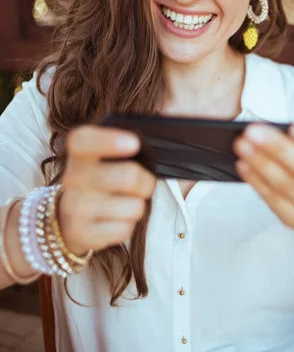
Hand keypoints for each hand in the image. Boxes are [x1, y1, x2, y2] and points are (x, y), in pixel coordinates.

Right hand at [59, 126, 155, 254]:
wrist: (71, 219)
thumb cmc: (102, 179)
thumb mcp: (106, 156)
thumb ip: (130, 141)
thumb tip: (164, 118)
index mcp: (80, 152)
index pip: (84, 141)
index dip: (108, 140)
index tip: (134, 143)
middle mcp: (72, 177)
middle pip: (128, 176)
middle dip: (146, 182)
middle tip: (144, 183)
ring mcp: (74, 206)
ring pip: (133, 207)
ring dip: (137, 206)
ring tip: (125, 203)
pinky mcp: (80, 233)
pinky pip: (124, 229)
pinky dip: (128, 226)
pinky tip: (115, 220)